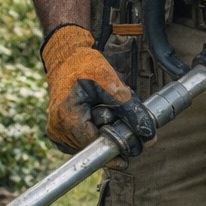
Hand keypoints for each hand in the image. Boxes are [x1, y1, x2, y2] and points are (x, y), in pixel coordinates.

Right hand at [41, 24, 154, 153]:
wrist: (65, 59)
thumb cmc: (83, 65)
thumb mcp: (110, 82)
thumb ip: (129, 108)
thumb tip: (148, 132)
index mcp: (67, 117)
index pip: (96, 144)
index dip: (117, 145)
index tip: (131, 146)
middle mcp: (58, 130)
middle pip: (95, 146)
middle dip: (113, 135)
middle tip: (120, 116)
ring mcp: (57, 133)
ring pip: (90, 145)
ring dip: (104, 132)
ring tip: (106, 110)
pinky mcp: (60, 133)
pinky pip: (84, 141)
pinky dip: (95, 131)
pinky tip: (97, 114)